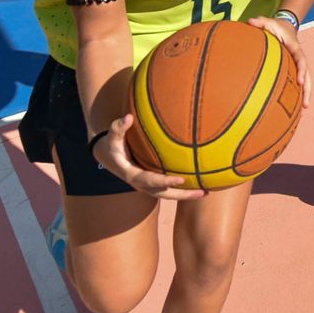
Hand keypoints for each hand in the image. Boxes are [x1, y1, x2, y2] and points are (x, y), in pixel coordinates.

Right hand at [92, 113, 207, 199]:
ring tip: (206, 192)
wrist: (107, 157)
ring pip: (167, 194)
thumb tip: (128, 117)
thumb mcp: (111, 137)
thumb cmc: (111, 145)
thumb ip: (118, 127)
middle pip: (163, 194)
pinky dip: (182, 189)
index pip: (150, 180)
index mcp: (131, 174)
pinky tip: (198, 184)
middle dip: (182, 194)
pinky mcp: (151, 183)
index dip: (165, 181)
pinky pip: (168, 189)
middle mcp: (140, 184)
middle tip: (202, 192)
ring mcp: (146, 185)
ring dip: (185, 195)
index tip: (182, 179)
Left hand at [247, 16, 312, 108]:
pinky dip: (297, 92)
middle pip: (307, 75)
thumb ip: (260, 22)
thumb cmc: (275, 27)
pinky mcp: (293, 68)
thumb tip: (250, 21)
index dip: (301, 70)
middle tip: (306, 104)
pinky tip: (294, 105)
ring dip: (305, 94)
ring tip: (303, 109)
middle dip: (307, 90)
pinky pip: (296, 81)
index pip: (301, 60)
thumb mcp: (268, 22)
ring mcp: (297, 64)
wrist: (285, 27)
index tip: (300, 81)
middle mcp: (299, 58)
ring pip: (304, 81)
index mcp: (295, 48)